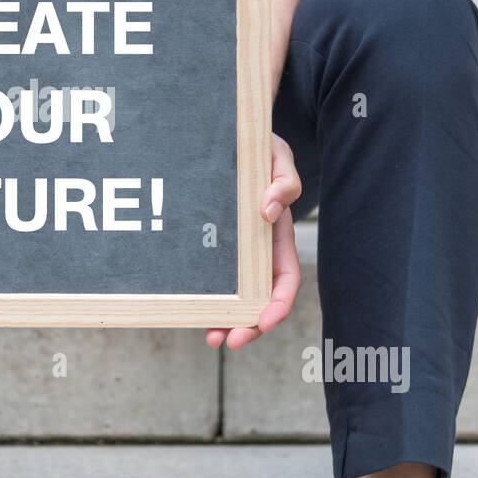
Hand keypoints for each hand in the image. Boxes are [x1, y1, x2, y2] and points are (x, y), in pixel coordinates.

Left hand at [206, 133, 301, 349]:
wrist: (232, 136)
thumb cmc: (259, 148)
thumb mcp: (277, 157)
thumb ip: (283, 182)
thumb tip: (267, 211)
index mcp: (277, 235)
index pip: (285, 279)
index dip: (278, 304)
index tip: (264, 321)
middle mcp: (258, 249)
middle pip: (260, 298)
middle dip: (250, 324)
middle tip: (230, 341)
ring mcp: (234, 250)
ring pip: (235, 295)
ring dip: (226, 320)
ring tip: (211, 337)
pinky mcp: (211, 246)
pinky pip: (210, 279)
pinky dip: (206, 298)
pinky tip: (192, 311)